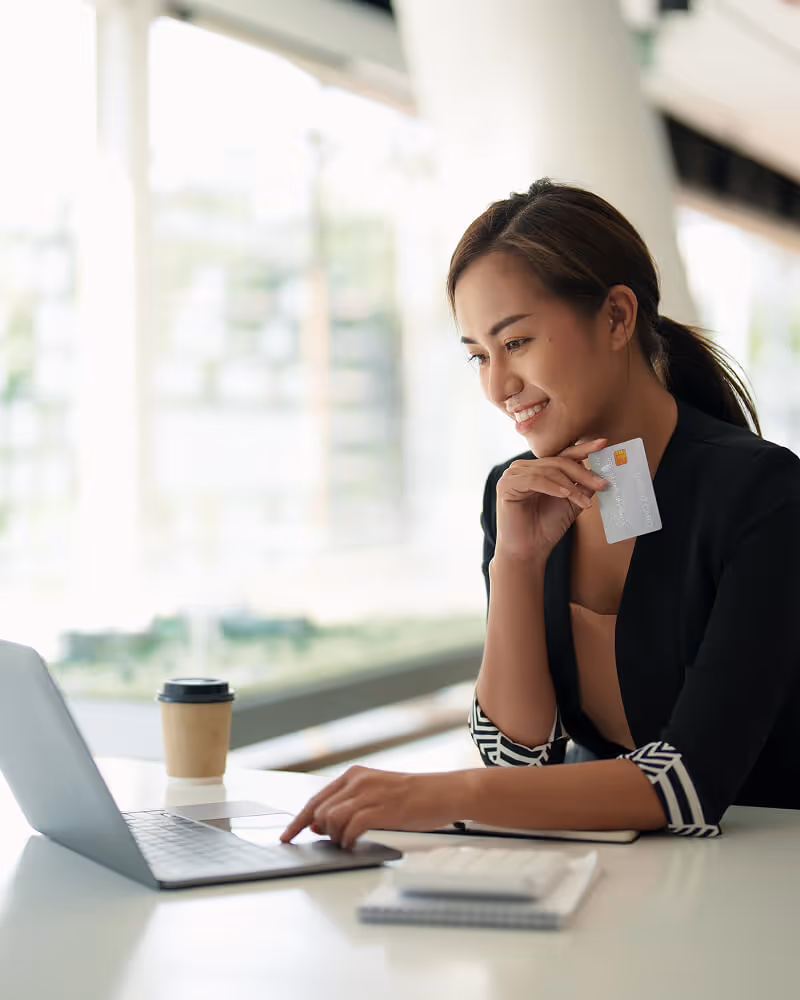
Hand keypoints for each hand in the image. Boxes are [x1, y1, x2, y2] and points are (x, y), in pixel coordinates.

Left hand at [280, 766, 469, 848]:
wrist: (444, 792)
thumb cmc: (412, 797)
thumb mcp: (375, 795)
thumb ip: (347, 807)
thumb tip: (317, 825)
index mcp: (354, 776)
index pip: (316, 799)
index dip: (297, 820)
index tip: (286, 836)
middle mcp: (358, 781)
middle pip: (319, 811)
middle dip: (319, 832)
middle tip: (331, 843)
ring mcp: (369, 794)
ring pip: (331, 819)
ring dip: (334, 836)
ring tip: (347, 842)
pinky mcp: (381, 809)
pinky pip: (351, 828)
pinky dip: (347, 839)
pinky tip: (353, 843)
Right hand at [495, 438, 607, 560]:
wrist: (528, 551)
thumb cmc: (545, 529)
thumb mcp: (570, 503)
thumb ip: (581, 486)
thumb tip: (600, 473)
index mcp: (537, 469)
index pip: (562, 455)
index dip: (583, 449)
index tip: (603, 444)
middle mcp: (523, 468)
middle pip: (558, 462)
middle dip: (582, 474)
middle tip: (602, 484)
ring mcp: (513, 474)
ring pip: (549, 471)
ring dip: (571, 486)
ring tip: (585, 502)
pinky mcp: (506, 484)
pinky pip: (535, 480)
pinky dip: (553, 487)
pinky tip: (566, 495)